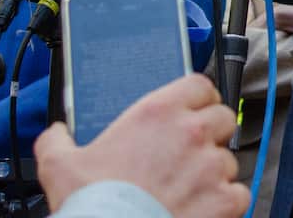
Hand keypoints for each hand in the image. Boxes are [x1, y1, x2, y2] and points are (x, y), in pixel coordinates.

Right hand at [34, 74, 247, 217]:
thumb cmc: (94, 205)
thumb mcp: (60, 166)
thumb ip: (58, 141)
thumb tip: (55, 134)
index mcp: (158, 113)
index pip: (200, 85)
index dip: (199, 98)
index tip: (194, 109)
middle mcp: (191, 133)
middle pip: (221, 118)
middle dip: (211, 133)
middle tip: (191, 152)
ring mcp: (211, 166)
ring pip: (228, 158)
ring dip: (214, 171)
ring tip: (190, 187)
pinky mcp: (224, 199)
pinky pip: (237, 192)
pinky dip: (225, 201)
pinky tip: (203, 207)